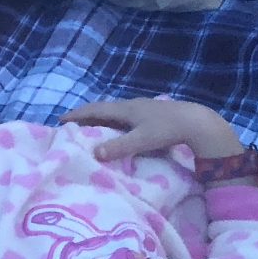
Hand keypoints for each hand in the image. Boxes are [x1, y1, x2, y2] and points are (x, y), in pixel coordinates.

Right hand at [59, 98, 245, 161]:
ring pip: (115, 112)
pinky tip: (117, 129)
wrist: (197, 122)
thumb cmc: (167, 130)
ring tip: (90, 128)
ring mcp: (143, 108)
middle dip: (86, 116)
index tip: (60, 120)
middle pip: (103, 109)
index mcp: (125, 109)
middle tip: (72, 125)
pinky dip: (114, 122)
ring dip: (100, 119)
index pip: (95, 110)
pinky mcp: (152, 114)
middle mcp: (131, 105)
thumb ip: (118, 147)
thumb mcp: (142, 140)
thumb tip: (94, 153)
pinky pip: (125, 116)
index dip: (77, 114)